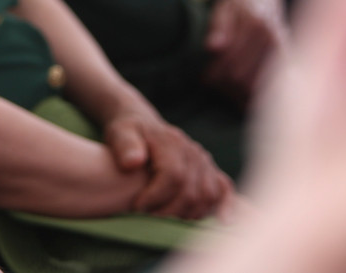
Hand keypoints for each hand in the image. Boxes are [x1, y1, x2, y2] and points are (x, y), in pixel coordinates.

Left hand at [102, 109, 231, 218]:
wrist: (142, 127)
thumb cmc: (129, 132)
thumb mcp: (119, 132)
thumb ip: (124, 146)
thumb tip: (132, 163)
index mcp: (172, 142)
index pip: (173, 176)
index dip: (156, 197)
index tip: (137, 206)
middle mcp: (193, 151)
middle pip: (191, 192)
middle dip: (168, 210)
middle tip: (147, 214)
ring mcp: (204, 161)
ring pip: (207, 196)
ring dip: (187, 213)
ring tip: (164, 216)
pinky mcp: (210, 171)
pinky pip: (224, 189)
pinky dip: (226, 206)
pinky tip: (223, 220)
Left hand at [202, 0, 286, 103]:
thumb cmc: (238, 5)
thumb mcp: (223, 8)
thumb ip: (218, 27)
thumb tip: (212, 49)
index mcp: (256, 24)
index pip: (231, 59)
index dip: (215, 72)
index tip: (203, 78)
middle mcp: (273, 40)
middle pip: (242, 76)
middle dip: (223, 83)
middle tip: (209, 82)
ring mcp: (282, 53)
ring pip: (254, 87)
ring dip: (235, 93)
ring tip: (221, 88)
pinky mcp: (286, 64)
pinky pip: (268, 90)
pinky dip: (251, 96)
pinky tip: (239, 95)